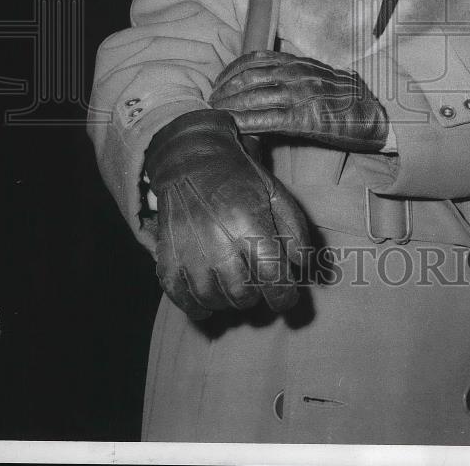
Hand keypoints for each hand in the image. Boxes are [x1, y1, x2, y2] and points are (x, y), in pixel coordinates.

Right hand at [144, 109, 309, 319]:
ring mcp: (188, 253)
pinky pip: (183, 300)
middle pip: (243, 296)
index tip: (286, 296)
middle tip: (257, 281)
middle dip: (257, 296)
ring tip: (234, 283)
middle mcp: (217, 242)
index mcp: (248, 224)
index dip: (284, 297)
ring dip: (229, 301)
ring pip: (214, 301)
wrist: (192, 162)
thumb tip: (302, 265)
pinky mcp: (167, 260)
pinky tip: (209, 296)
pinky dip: (198, 307)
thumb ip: (295, 230)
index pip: (272, 278)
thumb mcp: (276, 194)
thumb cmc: (239, 179)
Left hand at [209, 50, 388, 152]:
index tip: (219, 81)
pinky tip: (233, 126)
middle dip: (224, 89)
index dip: (231, 69)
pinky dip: (245, 121)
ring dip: (229, 106)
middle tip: (211, 101)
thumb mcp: (320, 76)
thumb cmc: (347, 98)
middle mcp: (297, 74)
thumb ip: (295, 75)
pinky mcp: (305, 119)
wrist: (376, 114)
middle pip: (248, 77)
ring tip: (216, 114)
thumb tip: (268, 81)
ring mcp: (301, 95)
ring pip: (253, 97)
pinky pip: (267, 119)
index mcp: (299, 62)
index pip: (256, 58)